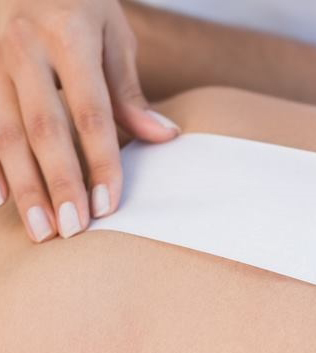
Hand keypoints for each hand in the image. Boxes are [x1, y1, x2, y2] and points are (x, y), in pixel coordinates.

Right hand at [0, 0, 178, 241]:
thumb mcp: (113, 35)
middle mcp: (25, 48)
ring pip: (5, 133)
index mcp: (69, 37)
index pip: (91, 113)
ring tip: (40, 230)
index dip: (101, 162)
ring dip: (23, 186)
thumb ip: (129, 91)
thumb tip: (164, 136)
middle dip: (58, 184)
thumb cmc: (79, 3)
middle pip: (44, 129)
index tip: (107, 206)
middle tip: (71, 231)